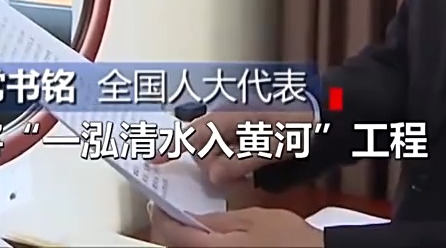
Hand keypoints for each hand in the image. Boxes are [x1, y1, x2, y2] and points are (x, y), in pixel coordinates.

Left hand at [149, 206, 323, 247]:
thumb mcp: (254, 218)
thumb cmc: (288, 238)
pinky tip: (201, 235)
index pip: (170, 234)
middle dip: (166, 229)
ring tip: (184, 222)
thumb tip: (188, 216)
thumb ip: (217, 220)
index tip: (158, 202)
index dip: (160, 216)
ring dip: (179, 239)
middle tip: (168, 211)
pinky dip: (195, 245)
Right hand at [150, 109, 314, 183]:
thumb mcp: (268, 147)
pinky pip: (227, 153)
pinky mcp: (244, 137)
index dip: (171, 145)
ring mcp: (235, 128)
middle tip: (230, 173)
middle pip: (200, 146)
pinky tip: (247, 168)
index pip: (191, 133)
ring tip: (248, 167)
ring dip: (222, 164)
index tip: (154, 160)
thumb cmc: (295, 128)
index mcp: (228, 118)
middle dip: (207, 163)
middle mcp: (227, 120)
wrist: (322, 120)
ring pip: (214, 151)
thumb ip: (238, 161)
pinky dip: (230, 163)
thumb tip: (210, 174)